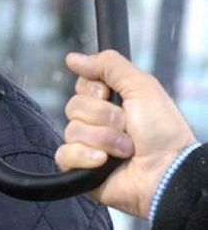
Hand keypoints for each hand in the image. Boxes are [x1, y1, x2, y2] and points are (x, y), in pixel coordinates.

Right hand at [55, 50, 196, 217]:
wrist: (166, 171)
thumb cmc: (163, 132)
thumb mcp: (142, 87)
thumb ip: (109, 65)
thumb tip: (73, 57)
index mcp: (111, 103)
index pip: (81, 86)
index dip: (94, 90)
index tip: (111, 96)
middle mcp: (98, 123)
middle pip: (73, 106)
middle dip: (102, 116)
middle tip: (126, 127)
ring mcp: (88, 146)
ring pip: (71, 130)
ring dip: (102, 139)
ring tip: (125, 149)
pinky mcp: (80, 169)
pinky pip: (64, 155)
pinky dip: (85, 157)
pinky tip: (104, 162)